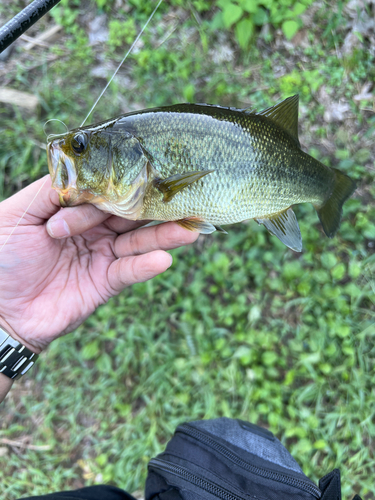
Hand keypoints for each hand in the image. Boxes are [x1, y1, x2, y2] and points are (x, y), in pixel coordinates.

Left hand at [0, 175, 197, 352]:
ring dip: (164, 234)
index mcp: (73, 208)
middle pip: (129, 214)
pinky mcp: (105, 282)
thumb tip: (85, 171)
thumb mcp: (17, 214)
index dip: (121, 185)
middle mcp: (93, 229)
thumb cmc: (1, 257)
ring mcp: (101, 255)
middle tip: (187, 196)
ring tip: (191, 227)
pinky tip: (163, 258)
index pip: (104, 190)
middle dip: (156, 206)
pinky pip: (129, 271)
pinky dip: (145, 266)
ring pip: (137, 241)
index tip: (147, 175)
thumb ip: (51, 191)